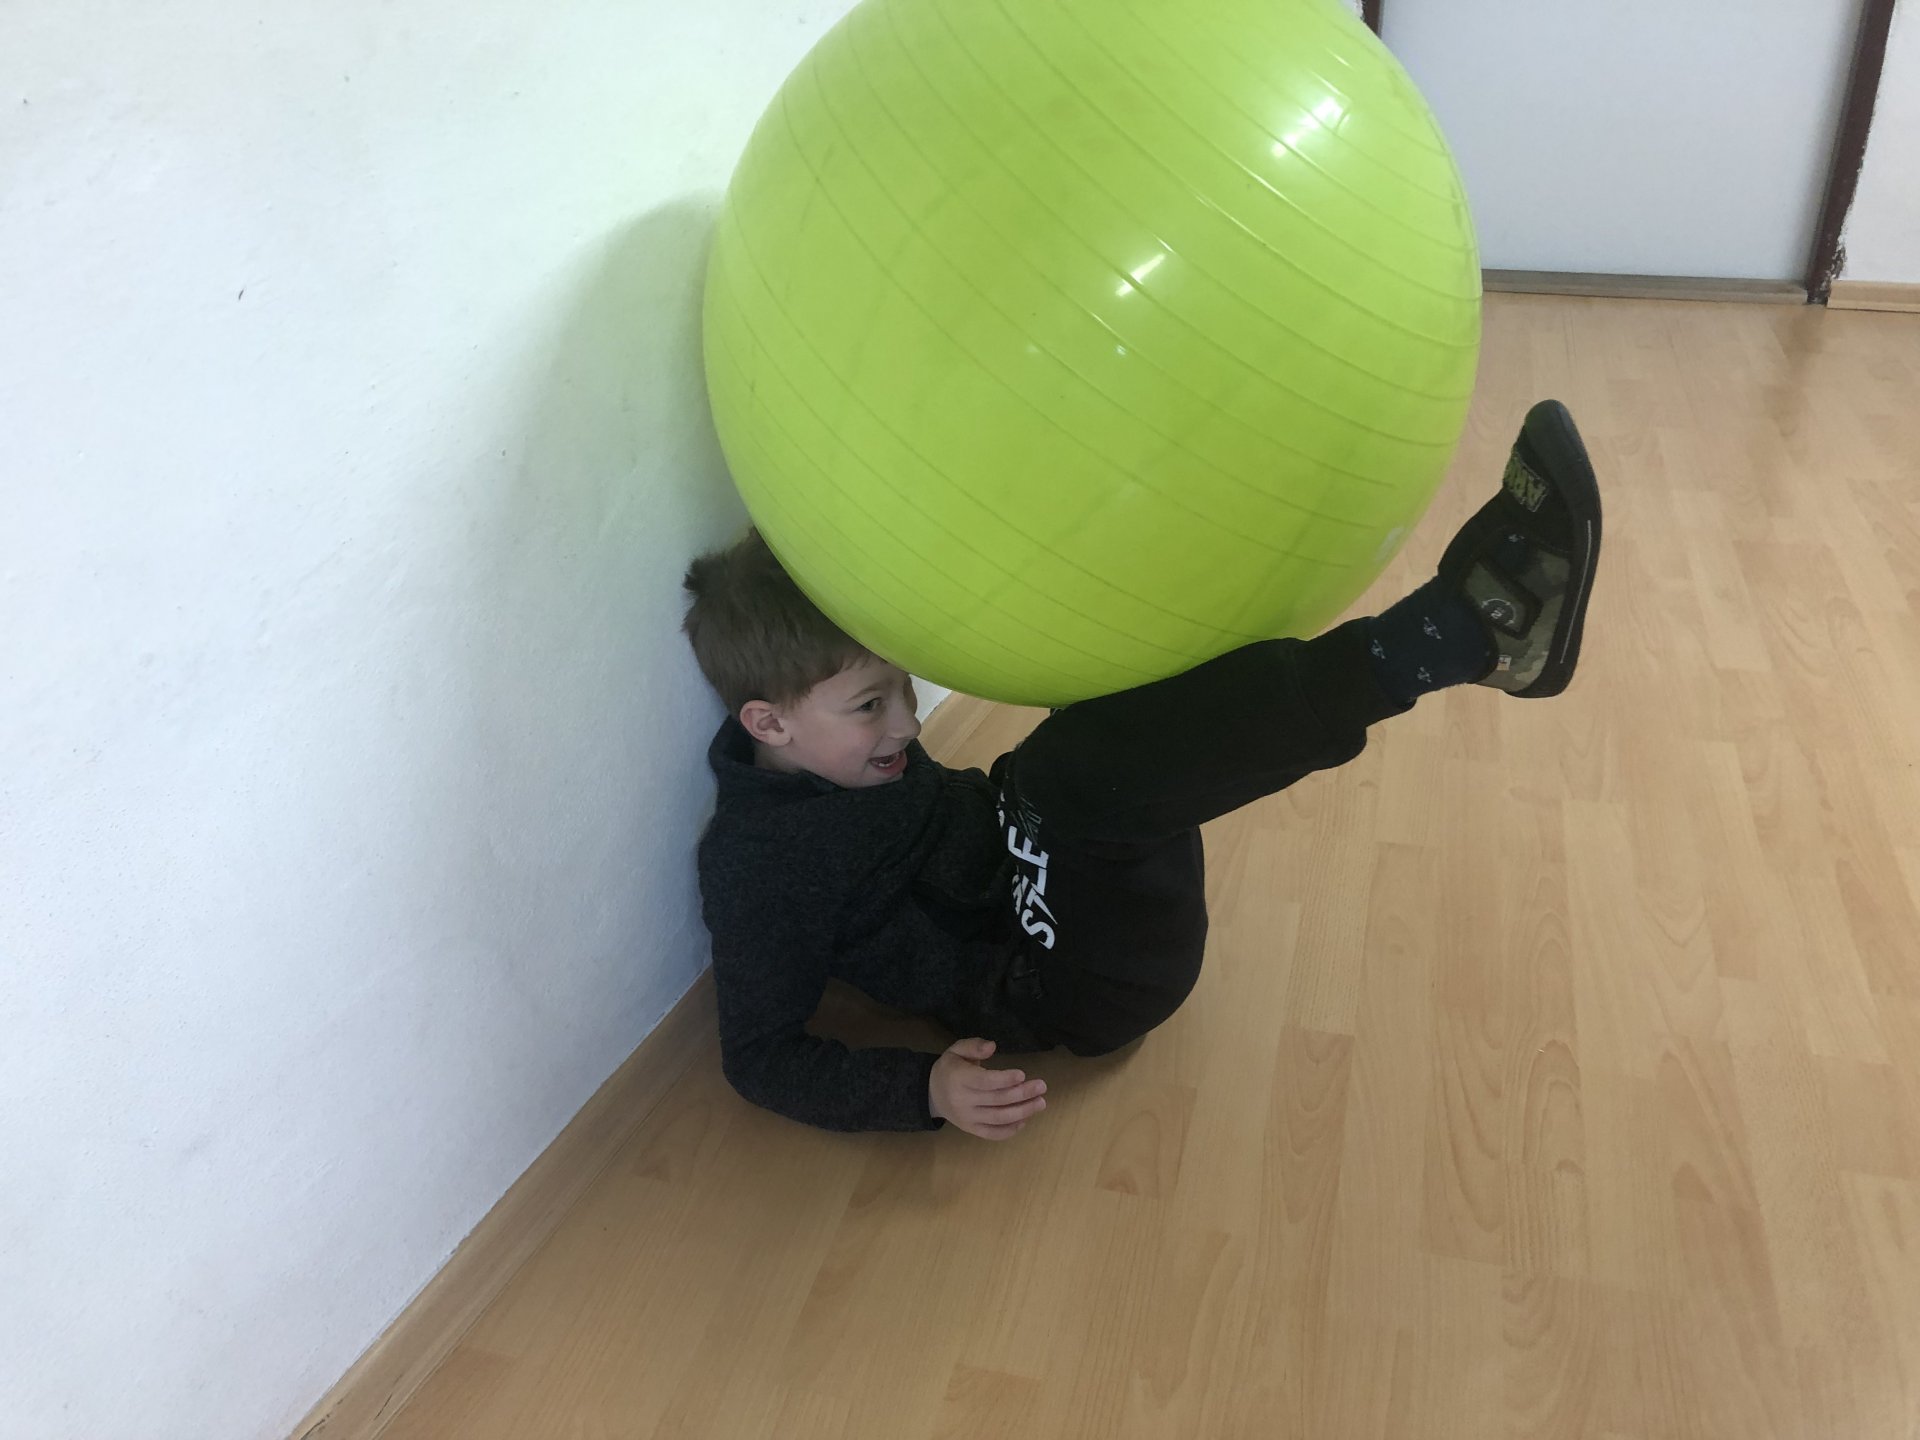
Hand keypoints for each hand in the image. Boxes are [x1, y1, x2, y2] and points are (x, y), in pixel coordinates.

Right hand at [929, 1037, 1047, 1139]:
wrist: (931, 1094)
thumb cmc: (949, 1069)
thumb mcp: (956, 1050)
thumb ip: (973, 1046)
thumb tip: (992, 1046)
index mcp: (959, 1079)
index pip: (984, 1081)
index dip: (1004, 1079)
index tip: (1022, 1074)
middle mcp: (963, 1100)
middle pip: (996, 1100)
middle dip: (1021, 1094)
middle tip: (1042, 1087)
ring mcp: (968, 1118)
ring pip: (998, 1118)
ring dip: (1022, 1112)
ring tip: (1040, 1103)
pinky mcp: (971, 1129)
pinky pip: (992, 1133)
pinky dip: (1010, 1130)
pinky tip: (1025, 1120)